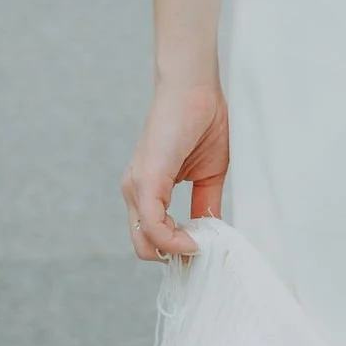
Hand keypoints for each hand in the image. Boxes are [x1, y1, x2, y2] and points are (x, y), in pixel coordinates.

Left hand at [122, 79, 229, 260]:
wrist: (196, 88)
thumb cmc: (203, 121)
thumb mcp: (210, 174)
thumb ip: (205, 204)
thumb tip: (210, 233)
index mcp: (148, 188)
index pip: (153, 235)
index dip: (178, 250)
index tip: (204, 251)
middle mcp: (135, 190)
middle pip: (143, 246)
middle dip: (174, 257)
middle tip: (202, 254)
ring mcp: (137, 186)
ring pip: (145, 241)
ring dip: (175, 252)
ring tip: (202, 246)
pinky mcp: (146, 179)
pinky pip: (153, 225)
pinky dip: (173, 240)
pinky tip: (194, 241)